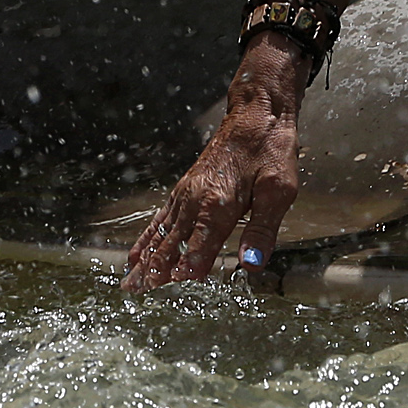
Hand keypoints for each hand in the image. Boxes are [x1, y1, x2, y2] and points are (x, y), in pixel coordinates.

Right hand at [123, 31, 310, 289]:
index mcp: (217, 204)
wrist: (256, 115)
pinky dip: (146, 238)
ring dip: (145, 259)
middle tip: (136, 292)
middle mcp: (195, 200)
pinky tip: (136, 254)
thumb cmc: (271, 151)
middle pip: (170, 243)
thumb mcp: (279, 190)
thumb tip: (251, 265)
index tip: (176, 287)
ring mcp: (186, 194)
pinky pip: (160, 219)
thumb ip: (262, 230)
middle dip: (154, 270)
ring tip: (129, 282)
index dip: (189, 269)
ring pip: (160, 233)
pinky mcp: (184, 189)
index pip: (198, 247)